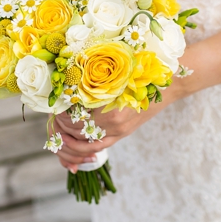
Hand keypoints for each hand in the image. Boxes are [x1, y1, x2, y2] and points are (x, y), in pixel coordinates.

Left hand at [52, 43, 197, 171]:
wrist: (168, 83)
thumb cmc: (140, 71)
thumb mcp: (114, 72)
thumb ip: (93, 81)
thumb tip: (65, 82)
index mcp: (109, 104)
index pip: (74, 115)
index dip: (59, 113)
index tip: (53, 106)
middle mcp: (113, 121)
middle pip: (76, 130)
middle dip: (60, 126)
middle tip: (53, 117)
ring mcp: (118, 131)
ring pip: (85, 144)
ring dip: (69, 141)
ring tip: (59, 131)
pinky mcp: (122, 135)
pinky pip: (98, 147)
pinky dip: (83, 150)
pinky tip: (73, 144)